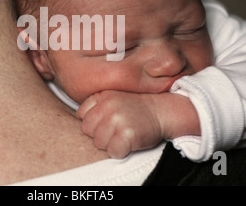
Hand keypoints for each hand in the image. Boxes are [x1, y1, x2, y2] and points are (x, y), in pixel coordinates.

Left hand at [76, 91, 200, 158]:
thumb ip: (97, 104)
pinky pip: (113, 151)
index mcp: (103, 95)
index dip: (93, 122)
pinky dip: (121, 151)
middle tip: (117, 129)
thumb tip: (80, 118)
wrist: (164, 110)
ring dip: (110, 143)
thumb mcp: (115, 96)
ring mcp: (117, 119)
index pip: (82, 115)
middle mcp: (108, 106)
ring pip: (98, 142)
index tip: (106, 121)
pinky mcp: (127, 134)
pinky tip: (130, 142)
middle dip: (99, 133)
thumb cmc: (138, 107)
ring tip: (124, 134)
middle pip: (87, 130)